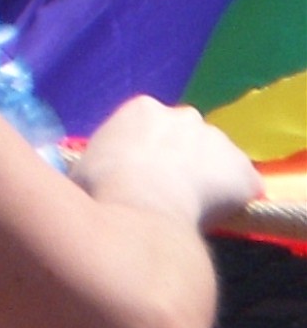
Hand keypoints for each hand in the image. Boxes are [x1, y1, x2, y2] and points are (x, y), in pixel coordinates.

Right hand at [69, 96, 262, 230]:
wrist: (140, 213)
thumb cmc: (101, 191)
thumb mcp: (84, 168)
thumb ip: (98, 163)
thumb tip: (87, 177)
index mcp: (142, 109)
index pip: (150, 126)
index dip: (145, 154)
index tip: (138, 178)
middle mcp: (184, 114)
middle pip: (186, 137)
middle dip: (179, 161)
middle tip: (164, 194)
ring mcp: (218, 139)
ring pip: (215, 160)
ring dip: (206, 178)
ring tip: (188, 210)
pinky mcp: (243, 171)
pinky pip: (241, 186)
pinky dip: (231, 201)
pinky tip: (213, 218)